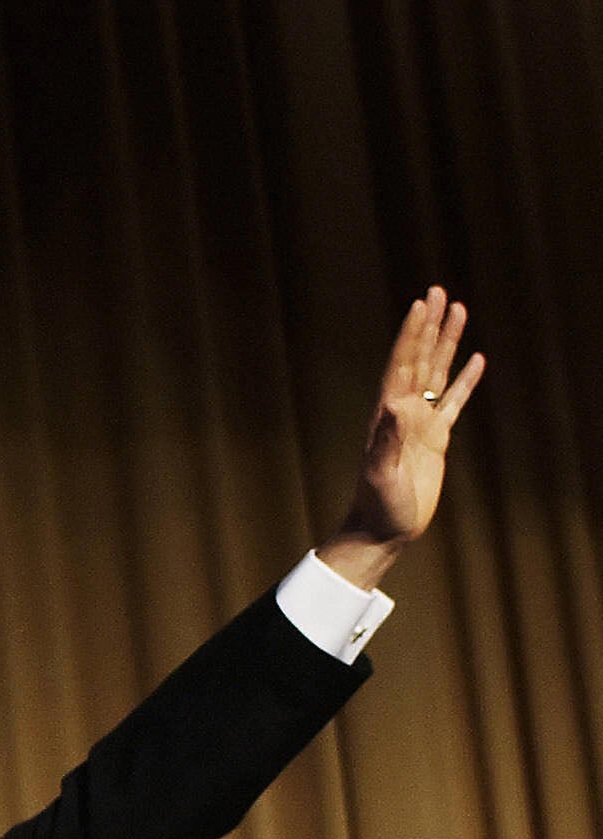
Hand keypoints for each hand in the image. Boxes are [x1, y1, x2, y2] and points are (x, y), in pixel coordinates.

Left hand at [319, 286, 484, 589]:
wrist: (382, 529)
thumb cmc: (378, 506)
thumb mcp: (381, 474)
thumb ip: (387, 441)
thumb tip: (396, 405)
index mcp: (388, 415)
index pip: (403, 365)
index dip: (411, 335)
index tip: (421, 304)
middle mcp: (403, 412)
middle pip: (421, 358)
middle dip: (429, 326)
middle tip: (439, 291)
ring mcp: (421, 423)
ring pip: (438, 373)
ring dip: (448, 343)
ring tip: (460, 310)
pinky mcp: (436, 439)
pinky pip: (454, 402)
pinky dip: (465, 380)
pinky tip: (477, 360)